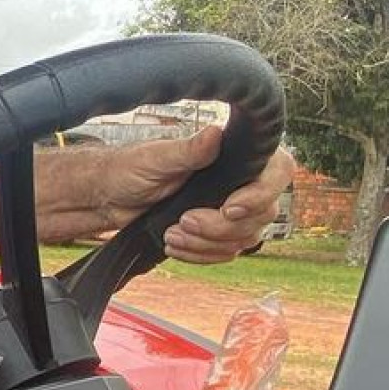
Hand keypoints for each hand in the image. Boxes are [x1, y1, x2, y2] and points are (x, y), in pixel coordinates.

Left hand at [94, 128, 294, 261]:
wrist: (111, 197)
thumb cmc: (131, 168)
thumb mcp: (157, 157)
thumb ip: (189, 150)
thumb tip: (215, 135)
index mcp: (233, 155)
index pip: (277, 172)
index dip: (260, 194)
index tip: (229, 208)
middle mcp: (240, 182)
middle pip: (262, 214)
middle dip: (221, 226)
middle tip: (184, 220)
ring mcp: (231, 209)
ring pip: (245, 239)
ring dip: (207, 243)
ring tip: (172, 233)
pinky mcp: (217, 233)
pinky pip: (226, 253)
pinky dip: (200, 254)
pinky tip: (175, 245)